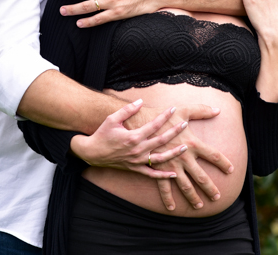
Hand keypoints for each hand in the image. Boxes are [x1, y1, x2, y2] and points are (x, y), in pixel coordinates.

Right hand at [70, 99, 188, 178]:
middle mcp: (137, 150)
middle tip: (185, 125)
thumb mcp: (112, 119)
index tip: (173, 109)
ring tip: (185, 148)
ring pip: (160, 159)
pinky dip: (163, 176)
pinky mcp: (135, 168)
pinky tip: (173, 174)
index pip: (153, 125)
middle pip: (161, 140)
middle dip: (174, 132)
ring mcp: (137, 161)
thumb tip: (141, 101)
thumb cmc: (102, 134)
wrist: (92, 153)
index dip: (164, 116)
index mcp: (133, 137)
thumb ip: (127, 110)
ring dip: (174, 153)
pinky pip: (151, 174)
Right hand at [134, 104, 234, 210]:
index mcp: (192, 143)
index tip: (230, 170)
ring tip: (199, 206)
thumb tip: (218, 110)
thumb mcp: (184, 110)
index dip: (224, 163)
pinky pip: (164, 187)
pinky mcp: (158, 168)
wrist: (140, 123)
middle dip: (210, 188)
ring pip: (185, 186)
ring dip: (193, 197)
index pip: (214, 155)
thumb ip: (201, 110)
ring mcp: (171, 165)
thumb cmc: (163, 115)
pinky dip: (167, 198)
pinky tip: (172, 207)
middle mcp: (184, 157)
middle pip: (201, 177)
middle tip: (217, 197)